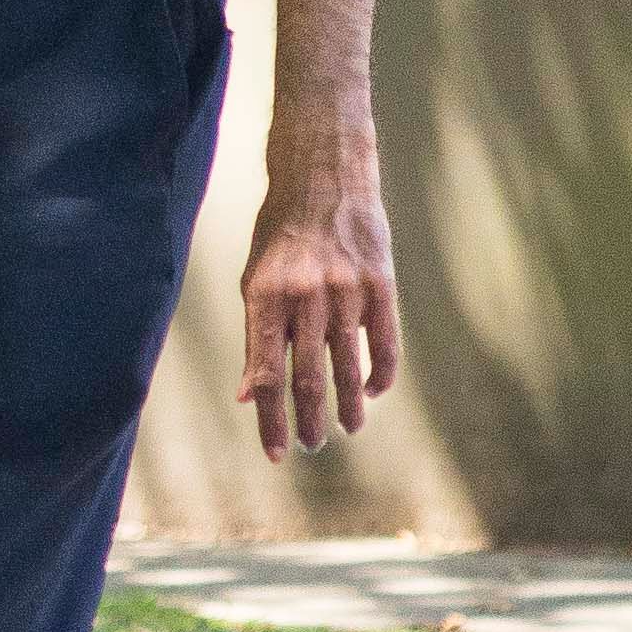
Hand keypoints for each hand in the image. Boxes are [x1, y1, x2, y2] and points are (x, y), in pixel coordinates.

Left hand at [241, 107, 400, 455]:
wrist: (324, 178)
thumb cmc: (281, 236)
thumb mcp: (255, 281)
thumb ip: (256, 338)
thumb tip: (248, 397)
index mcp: (265, 297)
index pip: (266, 374)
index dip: (270, 419)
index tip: (276, 453)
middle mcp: (305, 296)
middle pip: (306, 377)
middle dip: (308, 420)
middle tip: (312, 444)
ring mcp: (345, 290)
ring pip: (347, 366)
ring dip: (347, 406)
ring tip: (345, 428)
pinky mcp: (379, 283)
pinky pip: (383, 343)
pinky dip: (379, 374)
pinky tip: (372, 392)